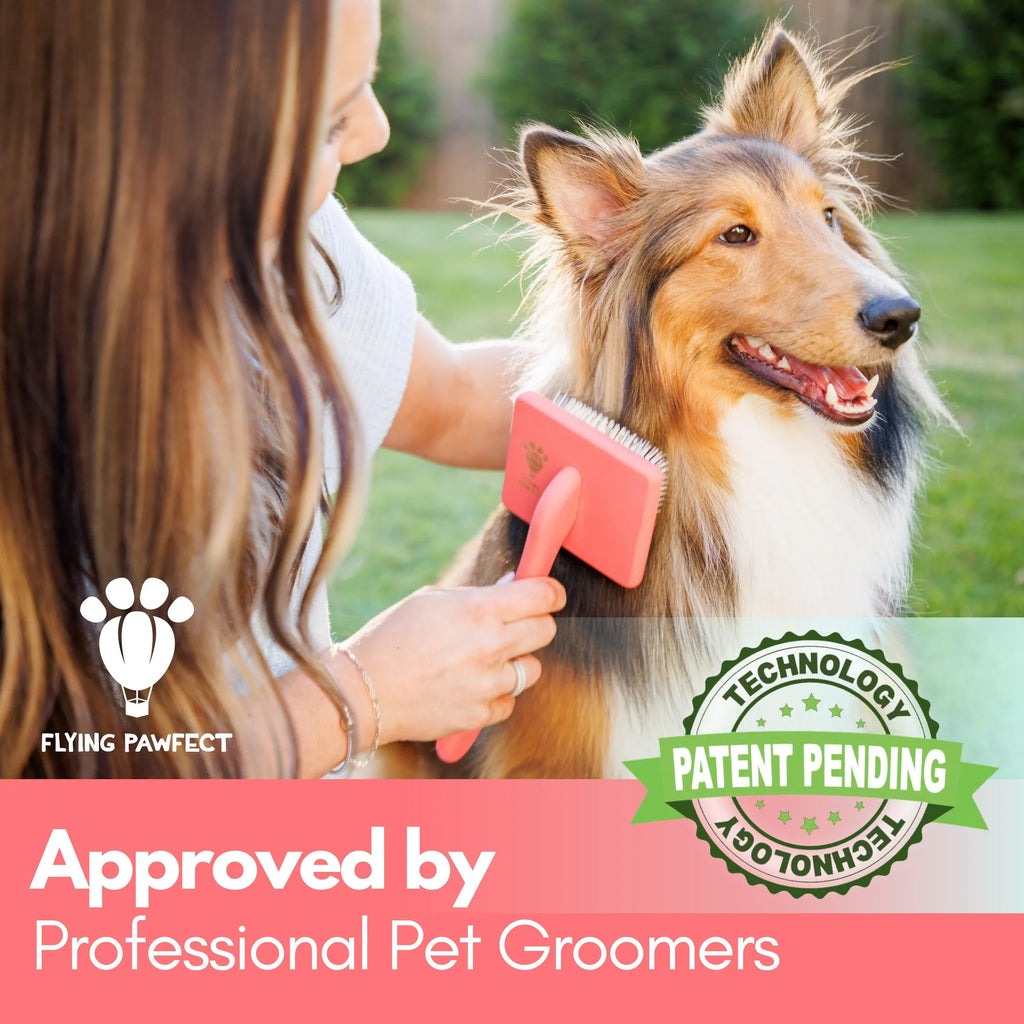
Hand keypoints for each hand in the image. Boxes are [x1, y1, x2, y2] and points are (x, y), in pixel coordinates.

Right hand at [339, 577, 564, 745]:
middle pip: (546, 631)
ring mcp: (486, 684)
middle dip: (536, 624)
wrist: (362, 691)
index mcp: (479, 610)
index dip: (551, 593)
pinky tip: (470, 686)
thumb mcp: (431, 600)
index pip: (542, 597)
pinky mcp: (479, 715)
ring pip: (531, 670)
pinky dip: (495, 695)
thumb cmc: (392, 637)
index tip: (550, 596)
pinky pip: (508, 702)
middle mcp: (489, 646)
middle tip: (516, 625)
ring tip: (484, 660)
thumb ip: (478, 595)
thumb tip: (514, 586)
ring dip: (515, 663)